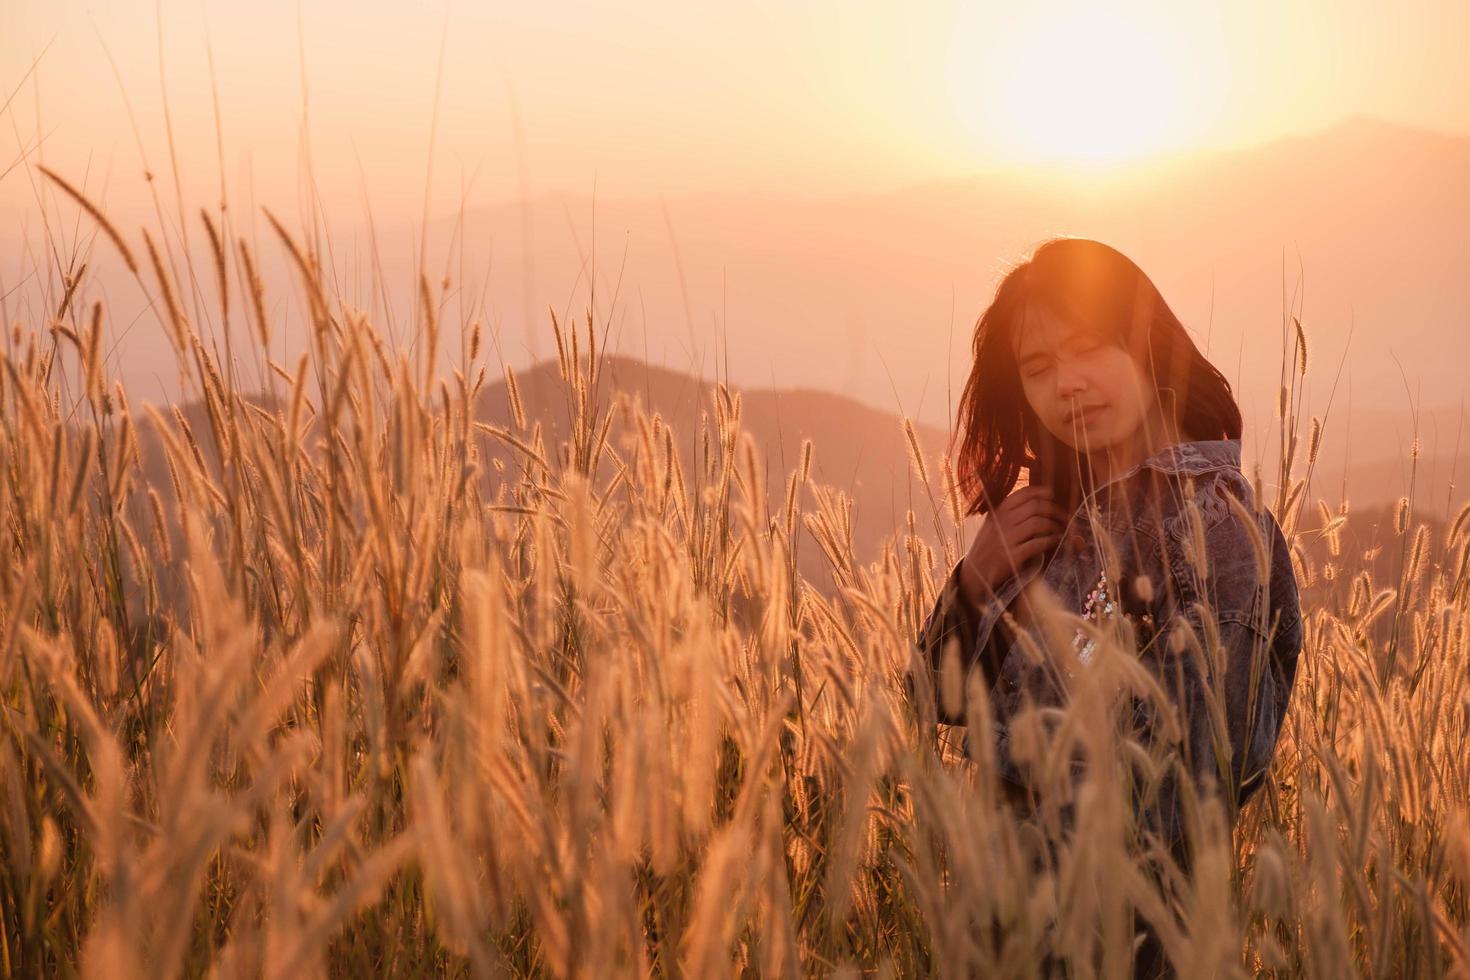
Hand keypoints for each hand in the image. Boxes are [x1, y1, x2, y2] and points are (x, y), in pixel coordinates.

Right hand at [958, 485, 1068, 603]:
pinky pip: (1038, 543)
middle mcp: (1002, 521)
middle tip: (1065, 517)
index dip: (1042, 492)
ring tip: (1062, 530)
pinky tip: (1057, 540)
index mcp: (998, 511)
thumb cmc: (988, 547)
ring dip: (1055, 526)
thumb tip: (1039, 503)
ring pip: (1039, 523)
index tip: (1052, 495)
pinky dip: (1052, 540)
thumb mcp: (993, 523)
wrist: (974, 572)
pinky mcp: (1012, 556)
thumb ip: (1011, 513)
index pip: (1024, 494)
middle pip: (1036, 507)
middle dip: (1056, 510)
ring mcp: (1007, 539)